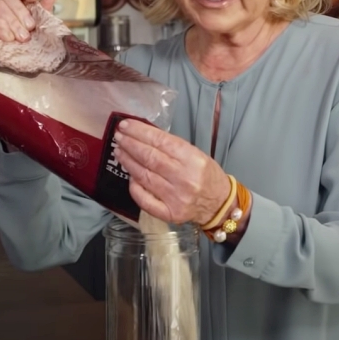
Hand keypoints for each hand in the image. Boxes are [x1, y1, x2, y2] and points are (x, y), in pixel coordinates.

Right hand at [0, 0, 57, 42]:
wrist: (19, 60)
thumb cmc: (30, 42)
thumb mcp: (41, 26)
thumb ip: (44, 11)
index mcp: (20, 3)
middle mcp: (6, 6)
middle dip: (21, 12)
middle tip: (30, 27)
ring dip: (12, 22)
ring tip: (22, 37)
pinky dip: (0, 28)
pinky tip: (9, 37)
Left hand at [112, 119, 231, 226]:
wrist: (219, 204)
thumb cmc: (206, 175)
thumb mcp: (195, 154)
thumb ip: (171, 147)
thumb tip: (143, 136)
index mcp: (193, 159)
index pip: (161, 142)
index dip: (140, 132)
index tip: (125, 126)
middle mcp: (184, 178)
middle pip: (150, 158)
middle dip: (130, 145)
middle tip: (118, 137)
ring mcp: (176, 198)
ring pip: (144, 176)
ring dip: (128, 162)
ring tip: (119, 151)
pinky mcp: (169, 213)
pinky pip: (145, 200)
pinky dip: (134, 187)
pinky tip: (130, 176)